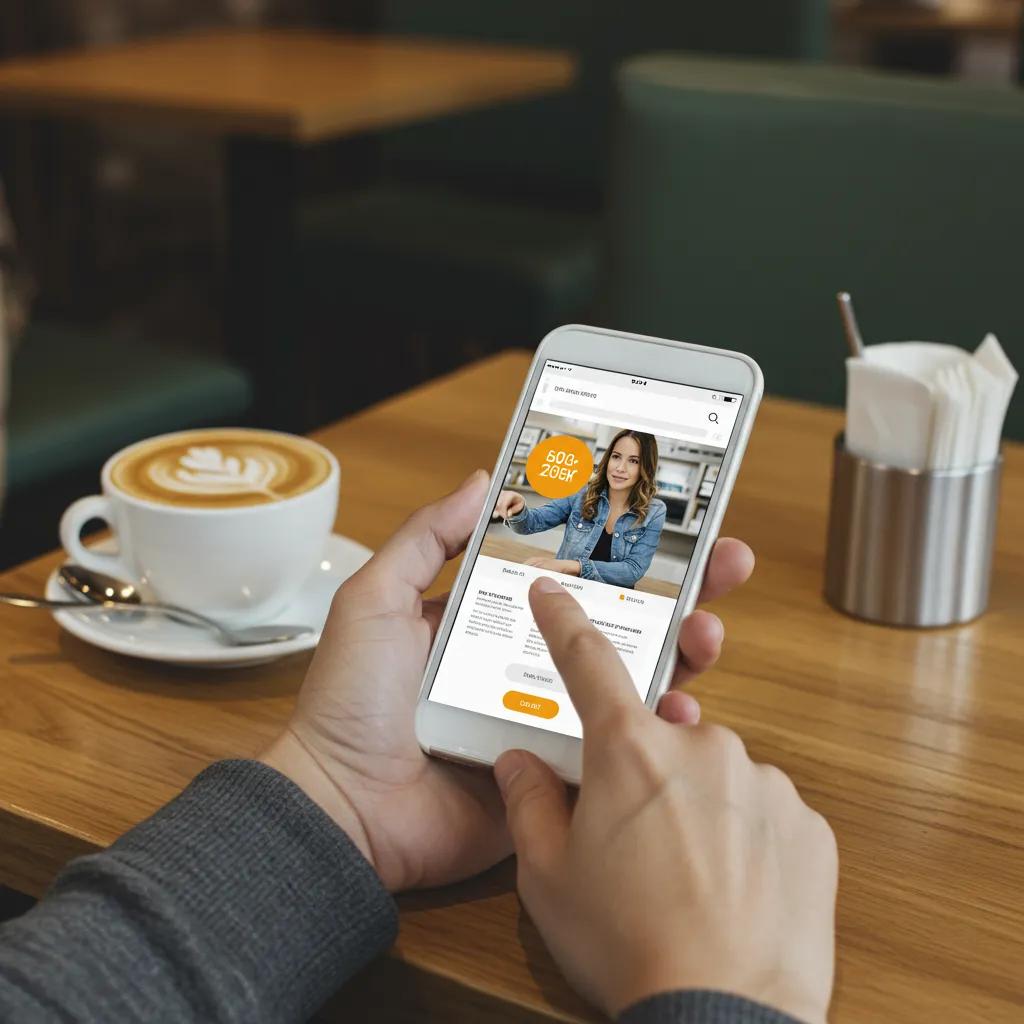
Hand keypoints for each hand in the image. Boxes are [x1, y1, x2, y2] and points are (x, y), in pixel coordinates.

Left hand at [262, 472, 753, 891]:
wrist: (345, 809)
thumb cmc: (351, 701)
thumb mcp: (375, 600)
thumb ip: (426, 538)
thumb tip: (484, 479)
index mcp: (492, 620)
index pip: (570, 570)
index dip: (616, 544)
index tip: (664, 517)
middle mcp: (529, 664)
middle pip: (617, 619)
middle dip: (676, 590)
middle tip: (724, 561)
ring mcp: (550, 719)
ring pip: (631, 679)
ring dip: (681, 650)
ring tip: (708, 629)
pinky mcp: (561, 774)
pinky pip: (620, 748)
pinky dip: (659, 730)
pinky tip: (681, 710)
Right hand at [494, 577, 836, 1022]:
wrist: (722, 1017)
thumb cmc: (627, 944)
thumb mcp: (548, 877)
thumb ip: (528, 803)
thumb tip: (520, 762)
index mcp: (630, 751)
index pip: (588, 662)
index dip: (565, 621)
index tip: (554, 590)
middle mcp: (701, 747)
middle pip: (661, 732)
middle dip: (644, 768)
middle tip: (632, 833)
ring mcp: (762, 783)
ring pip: (716, 772)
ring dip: (696, 803)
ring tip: (683, 876)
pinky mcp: (806, 824)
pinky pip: (764, 809)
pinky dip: (744, 834)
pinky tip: (730, 887)